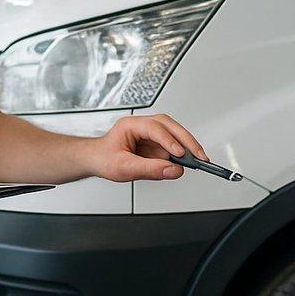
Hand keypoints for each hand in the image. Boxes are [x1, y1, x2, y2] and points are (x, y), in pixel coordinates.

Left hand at [88, 113, 210, 181]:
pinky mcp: (154, 143)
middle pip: (169, 126)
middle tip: (199, 155)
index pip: (155, 128)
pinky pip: (171, 144)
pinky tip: (188, 161)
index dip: (169, 140)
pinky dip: (182, 152)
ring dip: (187, 144)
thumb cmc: (104, 159)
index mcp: (131, 125)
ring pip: (173, 132)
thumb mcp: (124, 168)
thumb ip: (149, 170)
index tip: (180, 154)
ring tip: (199, 159)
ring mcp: (149, 134)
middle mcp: (142, 126)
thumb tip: (173, 170)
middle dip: (186, 140)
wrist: (95, 160)